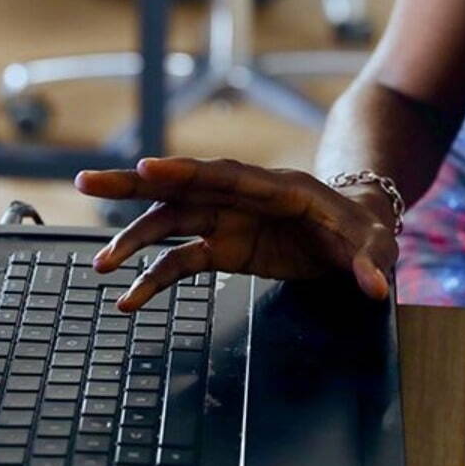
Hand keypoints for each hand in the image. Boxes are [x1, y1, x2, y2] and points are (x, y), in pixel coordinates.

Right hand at [74, 157, 397, 308]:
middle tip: (87, 181)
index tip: (147, 166)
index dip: (187, 171)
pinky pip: (183, 259)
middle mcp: (248, 198)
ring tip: (103, 264)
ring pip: (175, 219)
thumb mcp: (376, 245)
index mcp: (282, 189)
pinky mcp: (228, 246)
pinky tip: (130, 299)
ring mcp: (233, 220)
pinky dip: (156, 277)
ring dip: (137, 237)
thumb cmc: (366, 230)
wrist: (359, 232)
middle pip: (186, 186)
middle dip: (138, 184)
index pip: (228, 176)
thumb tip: (376, 287)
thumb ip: (371, 263)